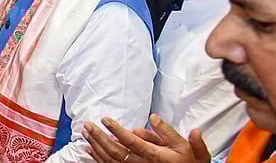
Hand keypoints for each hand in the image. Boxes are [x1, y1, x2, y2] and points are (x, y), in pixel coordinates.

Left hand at [82, 114, 209, 162]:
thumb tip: (154, 117)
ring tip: (86, 133)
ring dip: (96, 146)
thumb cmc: (189, 162)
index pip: (131, 141)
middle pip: (115, 151)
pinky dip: (98, 158)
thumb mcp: (190, 147)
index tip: (105, 119)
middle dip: (99, 137)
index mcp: (155, 155)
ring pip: (110, 160)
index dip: (116, 130)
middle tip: (88, 125)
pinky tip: (90, 149)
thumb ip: (170, 132)